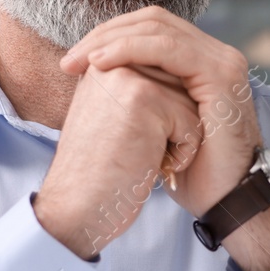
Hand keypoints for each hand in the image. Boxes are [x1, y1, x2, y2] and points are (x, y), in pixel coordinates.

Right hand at [33, 63, 201, 258]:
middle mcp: (113, 62)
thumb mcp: (112, 117)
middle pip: (181, 89)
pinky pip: (192, 123)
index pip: (165, 79)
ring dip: (177, 141)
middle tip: (132, 151)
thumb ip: (137, 90)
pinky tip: (149, 165)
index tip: (129, 144)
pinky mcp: (146, 98)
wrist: (77, 208)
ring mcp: (129, 77)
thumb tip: (181, 80)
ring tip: (139, 157)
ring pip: (190, 105)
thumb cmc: (99, 172)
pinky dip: (182, 154)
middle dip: (170, 128)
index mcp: (104, 63)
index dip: (161, 120)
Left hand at [59, 7, 259, 216]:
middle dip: (105, 34)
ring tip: (78, 61)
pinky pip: (168, 48)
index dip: (109, 35)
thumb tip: (96, 72)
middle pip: (153, 20)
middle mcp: (217, 54)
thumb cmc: (191, 172)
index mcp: (203, 60)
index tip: (72, 62)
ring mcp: (223, 62)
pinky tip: (101, 63)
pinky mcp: (221, 75)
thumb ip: (142, 92)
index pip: (151, 28)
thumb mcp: (159, 124)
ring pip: (158, 28)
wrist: (226, 203)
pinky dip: (130, 50)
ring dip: (111, 40)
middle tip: (69, 61)